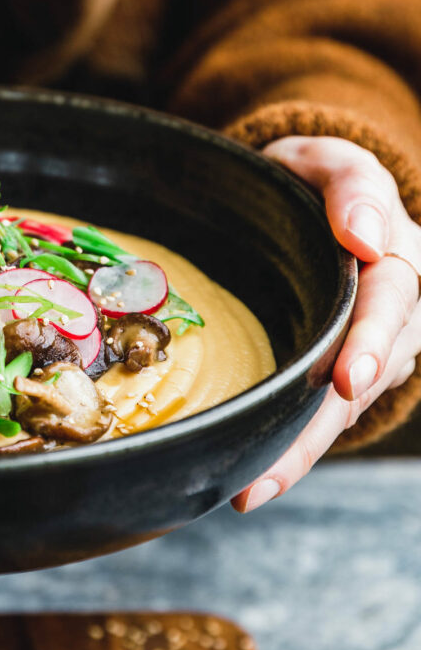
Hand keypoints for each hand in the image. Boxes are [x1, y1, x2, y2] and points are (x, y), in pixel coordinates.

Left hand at [232, 135, 420, 511]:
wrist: (296, 204)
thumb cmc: (310, 182)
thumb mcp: (326, 161)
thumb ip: (349, 184)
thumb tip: (365, 236)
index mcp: (397, 257)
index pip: (392, 299)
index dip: (369, 341)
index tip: (345, 378)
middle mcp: (392, 316)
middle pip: (368, 373)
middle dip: (326, 418)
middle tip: (285, 458)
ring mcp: (366, 354)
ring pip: (341, 409)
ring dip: (299, 453)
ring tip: (253, 488)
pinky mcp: (332, 379)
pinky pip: (317, 419)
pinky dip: (288, 455)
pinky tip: (251, 487)